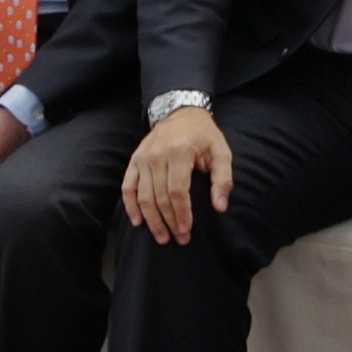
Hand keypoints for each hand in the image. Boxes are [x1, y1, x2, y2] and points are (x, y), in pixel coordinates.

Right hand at [122, 103, 235, 243]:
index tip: (187, 230)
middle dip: (169, 221)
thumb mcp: (221, 151)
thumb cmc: (203, 134)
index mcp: (180, 152)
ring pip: (143, 196)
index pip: (177, 191)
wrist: (180, 111)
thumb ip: (223, 179)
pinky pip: (128, 187)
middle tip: (179, 239)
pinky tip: (138, 222)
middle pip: (160, 197)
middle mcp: (157, 155)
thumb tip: (220, 206)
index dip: (181, 214)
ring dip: (152, 220)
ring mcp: (143, 158)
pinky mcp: (134, 161)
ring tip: (161, 237)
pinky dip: (130, 206)